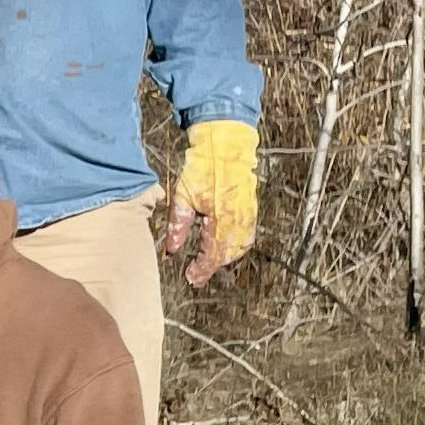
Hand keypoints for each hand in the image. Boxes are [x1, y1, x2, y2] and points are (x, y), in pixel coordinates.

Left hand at [161, 120, 260, 288]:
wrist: (225, 147)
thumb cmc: (201, 170)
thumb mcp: (183, 197)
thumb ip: (178, 225)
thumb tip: (172, 249)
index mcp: (220, 220)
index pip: (212, 255)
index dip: (201, 269)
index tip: (190, 277)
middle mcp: (237, 222)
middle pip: (226, 255)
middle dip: (212, 267)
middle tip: (196, 274)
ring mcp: (248, 215)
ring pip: (239, 247)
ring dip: (225, 258)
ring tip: (209, 263)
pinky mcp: (252, 208)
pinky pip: (247, 235)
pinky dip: (237, 246)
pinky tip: (226, 247)